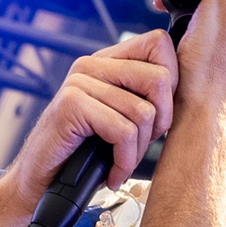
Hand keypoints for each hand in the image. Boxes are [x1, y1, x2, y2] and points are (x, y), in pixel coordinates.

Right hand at [3, 30, 177, 204]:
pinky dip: (124, 160)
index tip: (158, 116)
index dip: (171, 82)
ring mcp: (79, 82)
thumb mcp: (121, 121)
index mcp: (107, 61)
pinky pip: (122, 131)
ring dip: (138, 150)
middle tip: (141, 145)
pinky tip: (113, 173)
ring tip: (121, 163)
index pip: (159, 44)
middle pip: (159, 78)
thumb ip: (145, 99)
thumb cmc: (84, 156)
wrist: (40, 183)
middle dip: (161, 121)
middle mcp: (92, 65)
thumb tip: (185, 92)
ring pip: (143, 111)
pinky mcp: (71, 104)